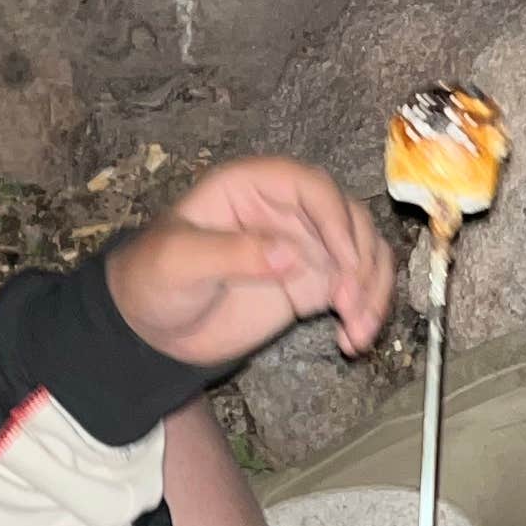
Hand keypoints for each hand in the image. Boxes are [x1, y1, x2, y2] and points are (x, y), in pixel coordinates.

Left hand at [103, 156, 396, 370]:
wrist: (153, 329)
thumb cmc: (153, 280)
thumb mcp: (178, 262)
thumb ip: (231, 254)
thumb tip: (291, 255)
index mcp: (251, 186)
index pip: (311, 186)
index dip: (336, 219)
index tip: (345, 263)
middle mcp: (285, 210)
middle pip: (349, 218)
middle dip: (361, 260)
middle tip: (351, 305)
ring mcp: (303, 247)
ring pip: (362, 252)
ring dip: (372, 289)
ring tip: (359, 331)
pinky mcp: (311, 283)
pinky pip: (354, 287)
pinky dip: (365, 310)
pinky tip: (353, 339)